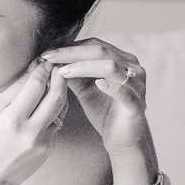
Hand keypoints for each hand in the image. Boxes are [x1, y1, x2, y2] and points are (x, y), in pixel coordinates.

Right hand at [0, 59, 67, 184]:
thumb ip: (14, 89)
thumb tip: (32, 68)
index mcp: (12, 119)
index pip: (35, 86)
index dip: (43, 70)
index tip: (45, 60)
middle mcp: (31, 131)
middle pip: (56, 96)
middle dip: (59, 77)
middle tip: (58, 66)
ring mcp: (43, 141)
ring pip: (60, 108)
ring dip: (60, 92)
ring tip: (55, 81)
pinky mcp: (50, 148)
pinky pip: (57, 122)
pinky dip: (54, 110)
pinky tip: (48, 104)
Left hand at [40, 37, 148, 155]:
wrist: (123, 139)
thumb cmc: (104, 113)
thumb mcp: (85, 89)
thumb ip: (73, 74)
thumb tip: (52, 60)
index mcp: (121, 60)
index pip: (94, 45)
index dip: (70, 47)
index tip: (47, 52)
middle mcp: (132, 67)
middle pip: (100, 51)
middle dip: (72, 53)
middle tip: (49, 57)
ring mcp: (137, 84)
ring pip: (110, 67)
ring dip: (83, 66)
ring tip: (62, 71)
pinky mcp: (136, 103)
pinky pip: (123, 91)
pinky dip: (109, 86)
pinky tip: (96, 83)